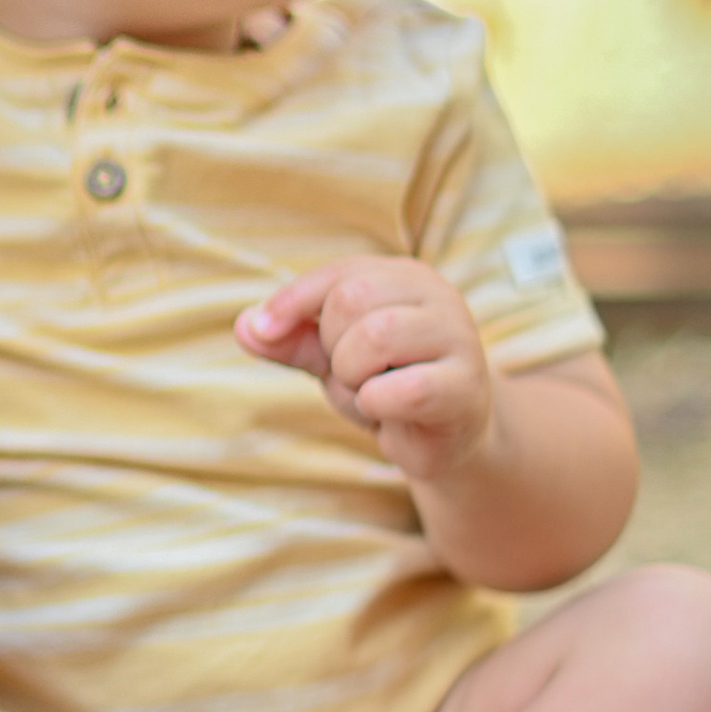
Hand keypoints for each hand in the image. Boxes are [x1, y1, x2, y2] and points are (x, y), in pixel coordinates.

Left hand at [238, 258, 493, 487]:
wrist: (445, 437)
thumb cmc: (387, 384)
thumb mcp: (331, 356)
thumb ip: (291, 340)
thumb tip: (245, 326)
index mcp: (404, 277)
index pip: (337, 274)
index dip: (292, 301)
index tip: (263, 330)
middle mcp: (438, 296)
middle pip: (351, 299)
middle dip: (332, 346)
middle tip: (352, 374)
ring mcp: (459, 338)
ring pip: (376, 335)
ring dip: (353, 375)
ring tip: (370, 390)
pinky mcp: (465, 386)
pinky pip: (402, 389)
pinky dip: (376, 404)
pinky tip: (387, 410)